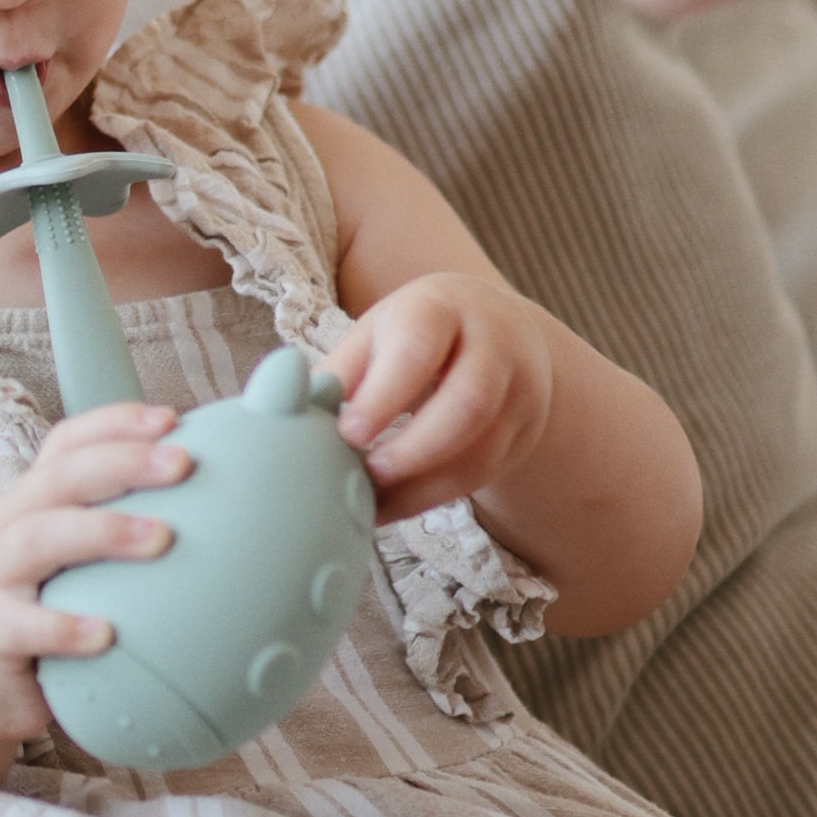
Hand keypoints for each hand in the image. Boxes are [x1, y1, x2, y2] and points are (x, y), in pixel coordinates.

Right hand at [0, 403, 185, 749]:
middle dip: (124, 462)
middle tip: (183, 464)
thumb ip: (123, 540)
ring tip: (161, 537)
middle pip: (62, 476)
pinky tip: (106, 634)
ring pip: (40, 536)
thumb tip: (219, 524)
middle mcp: (8, 525)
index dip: (116, 423)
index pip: (69, 443)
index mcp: (33, 501)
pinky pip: (24, 624)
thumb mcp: (72, 567)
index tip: (172, 419)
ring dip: (103, 530)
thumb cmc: (35, 616)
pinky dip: (65, 626)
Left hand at [324, 273, 556, 522]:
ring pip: (482, 449)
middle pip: (469, 402)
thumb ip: (341, 371)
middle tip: (369, 475)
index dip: (384, 396)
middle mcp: (493, 344)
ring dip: (423, 486)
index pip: (418, 349)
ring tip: (372, 503)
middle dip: (415, 449)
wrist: (498, 330)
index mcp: (441, 308)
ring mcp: (519, 390)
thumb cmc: (417, 334)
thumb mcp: (377, 334)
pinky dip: (433, 497)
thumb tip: (292, 414)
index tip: (348, 434)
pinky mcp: (524, 431)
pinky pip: (484, 474)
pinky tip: (392, 507)